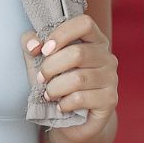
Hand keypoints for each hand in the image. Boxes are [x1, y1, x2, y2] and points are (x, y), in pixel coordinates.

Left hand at [23, 15, 118, 142]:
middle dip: (50, 67)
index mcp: (93, 40)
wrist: (70, 118)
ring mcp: (111, 78)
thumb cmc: (55, 82)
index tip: (44, 50)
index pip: (85, 23)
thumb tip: (34, 45)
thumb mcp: (38, 60)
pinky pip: (82, 98)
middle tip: (41, 78)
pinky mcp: (110, 99)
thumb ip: (31, 44)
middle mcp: (107, 57)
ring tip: (48, 94)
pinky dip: (64, 103)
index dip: (62, 33)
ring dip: (55, 88)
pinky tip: (61, 105)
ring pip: (78, 79)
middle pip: (77, 54)